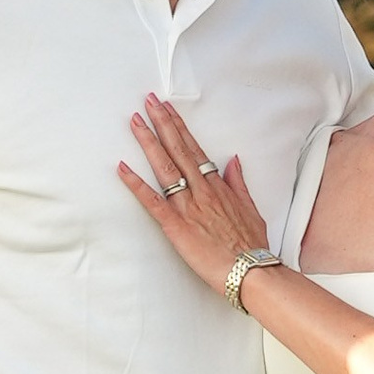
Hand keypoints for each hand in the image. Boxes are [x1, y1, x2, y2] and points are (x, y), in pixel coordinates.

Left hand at [117, 93, 274, 298]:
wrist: (251, 272)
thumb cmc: (251, 246)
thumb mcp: (251, 209)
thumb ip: (238, 184)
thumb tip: (233, 162)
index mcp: (217, 186)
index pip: (194, 148)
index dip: (178, 127)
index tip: (167, 109)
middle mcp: (201, 190)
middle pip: (178, 149)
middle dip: (161, 122)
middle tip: (147, 101)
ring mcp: (187, 206)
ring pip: (165, 167)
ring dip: (148, 142)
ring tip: (135, 121)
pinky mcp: (175, 226)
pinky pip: (152, 201)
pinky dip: (135, 183)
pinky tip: (122, 168)